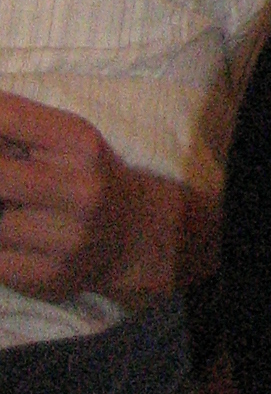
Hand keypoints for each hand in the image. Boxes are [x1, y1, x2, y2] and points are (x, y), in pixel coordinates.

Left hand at [0, 92, 191, 303]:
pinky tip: (13, 238)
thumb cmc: (88, 177)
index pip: (8, 117)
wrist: (134, 235)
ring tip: (12, 207)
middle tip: (4, 183)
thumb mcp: (69, 141)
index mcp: (80, 143)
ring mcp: (66, 237)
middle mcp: (80, 189)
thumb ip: (19, 129)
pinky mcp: (48, 276)